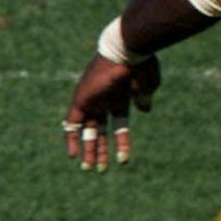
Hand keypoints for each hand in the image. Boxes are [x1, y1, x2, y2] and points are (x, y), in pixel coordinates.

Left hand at [63, 52, 160, 171]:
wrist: (128, 51)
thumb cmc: (142, 66)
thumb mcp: (148, 85)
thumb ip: (144, 98)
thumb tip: (144, 111)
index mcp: (122, 97)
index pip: (120, 124)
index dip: (121, 141)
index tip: (122, 158)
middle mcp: (106, 100)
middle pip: (102, 131)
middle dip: (101, 150)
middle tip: (101, 170)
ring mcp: (93, 100)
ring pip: (88, 131)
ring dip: (88, 149)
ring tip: (89, 169)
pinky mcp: (82, 100)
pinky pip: (73, 123)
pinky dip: (72, 138)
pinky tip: (74, 155)